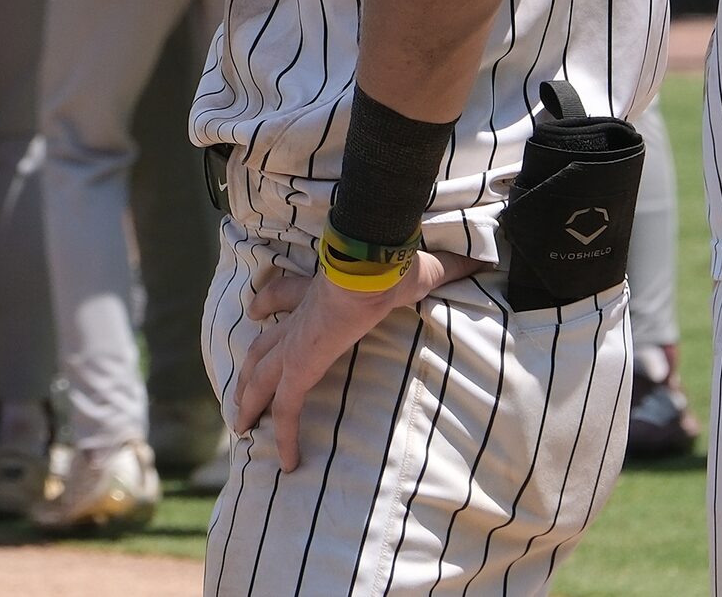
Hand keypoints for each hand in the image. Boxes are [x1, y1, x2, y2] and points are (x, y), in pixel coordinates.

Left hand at [232, 247, 481, 470]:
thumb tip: (481, 258)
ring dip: (250, 402)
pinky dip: (283, 435)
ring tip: (244, 427)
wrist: (373, 265)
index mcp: (320, 291)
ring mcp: (296, 343)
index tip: (256, 311)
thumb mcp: (422, 267)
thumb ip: (445, 267)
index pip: (284, 295)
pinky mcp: (301, 366)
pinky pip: (286, 408)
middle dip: (250, 370)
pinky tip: (286, 462)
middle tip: (240, 392)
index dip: (268, 303)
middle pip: (262, 346)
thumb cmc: (395, 264)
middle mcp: (300, 317)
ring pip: (261, 378)